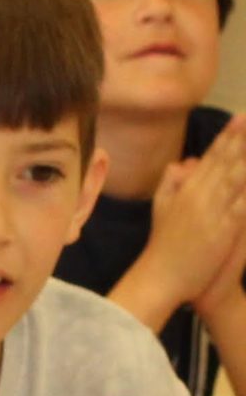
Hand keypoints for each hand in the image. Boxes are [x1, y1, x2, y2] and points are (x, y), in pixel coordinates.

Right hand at [142, 122, 245, 310]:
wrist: (159, 278)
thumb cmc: (162, 247)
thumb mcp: (160, 210)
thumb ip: (169, 184)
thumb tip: (180, 162)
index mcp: (186, 190)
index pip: (211, 158)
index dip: (227, 136)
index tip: (240, 117)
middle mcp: (200, 196)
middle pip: (227, 161)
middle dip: (242, 139)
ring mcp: (212, 212)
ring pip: (237, 178)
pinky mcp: (223, 230)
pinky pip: (243, 206)